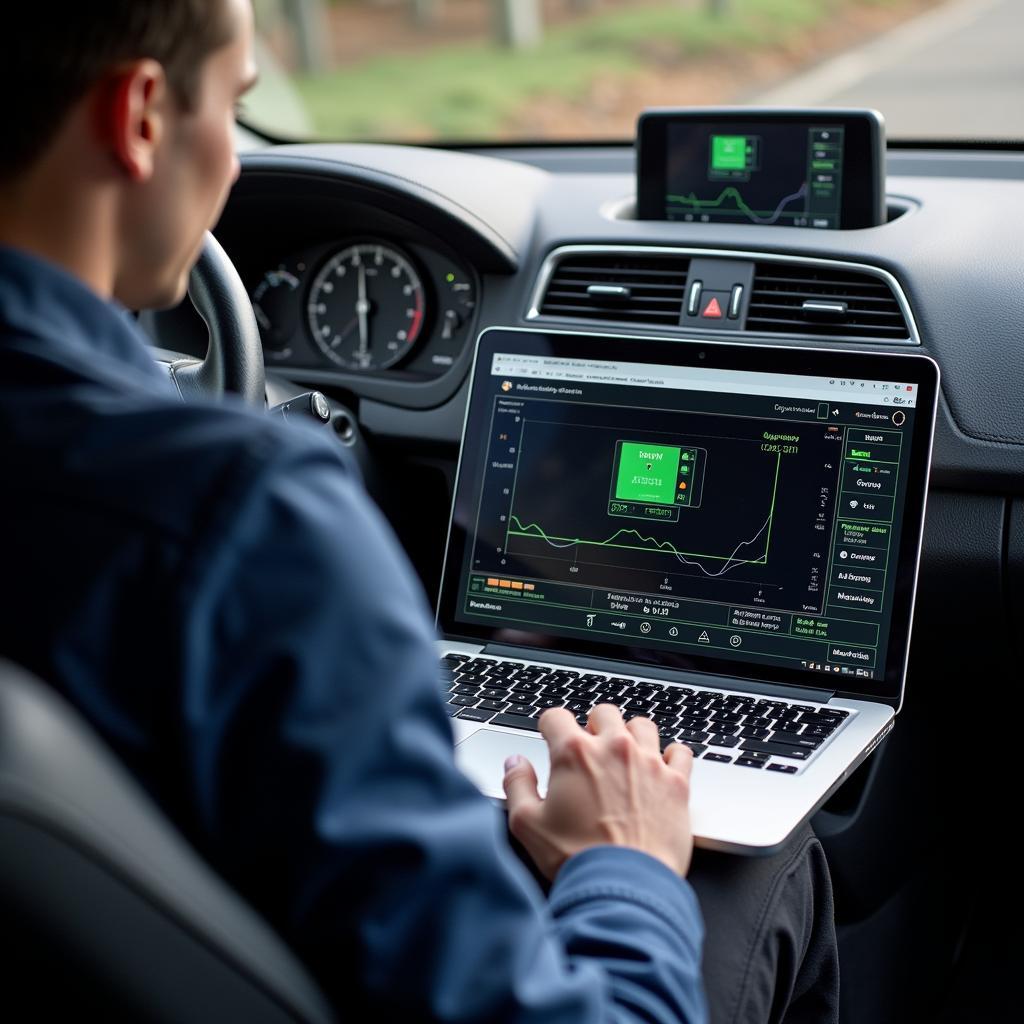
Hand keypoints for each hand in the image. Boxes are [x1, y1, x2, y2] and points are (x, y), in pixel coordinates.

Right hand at [503, 705, 694, 880]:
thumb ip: (517, 784)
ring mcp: (649, 763)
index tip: (551, 738)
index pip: (556, 716)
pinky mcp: (677, 783)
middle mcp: (613, 748)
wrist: (624, 888)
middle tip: (590, 749)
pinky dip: (671, 756)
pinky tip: (662, 768)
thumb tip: (515, 763)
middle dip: (593, 725)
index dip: (550, 727)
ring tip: (625, 756)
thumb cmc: (576, 858)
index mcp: (574, 753)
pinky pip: (680, 751)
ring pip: (642, 725)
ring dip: (631, 736)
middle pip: (603, 712)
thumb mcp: (527, 824)